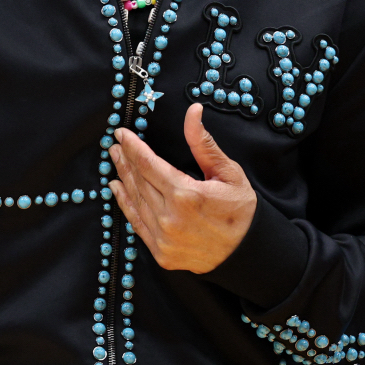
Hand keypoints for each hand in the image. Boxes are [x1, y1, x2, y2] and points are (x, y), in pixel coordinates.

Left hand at [108, 103, 256, 272]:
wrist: (249, 253)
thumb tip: (193, 111)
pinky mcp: (161, 253)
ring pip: (135, 201)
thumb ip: (203, 142)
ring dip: (123, 178)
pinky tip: (117, 188)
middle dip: (125, 159)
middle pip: (138, 180)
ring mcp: (163, 238)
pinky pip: (136, 224)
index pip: (148, 163)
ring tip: (115, 161)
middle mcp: (170, 218)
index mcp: (185, 195)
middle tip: (115, 145)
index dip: (132, 146)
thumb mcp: (228, 172)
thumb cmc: (241, 210)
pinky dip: (125, 204)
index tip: (121, 134)